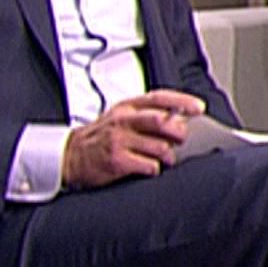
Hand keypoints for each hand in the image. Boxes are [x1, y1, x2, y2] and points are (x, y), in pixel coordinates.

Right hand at [62, 90, 203, 189]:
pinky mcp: (116, 161)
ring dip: (169, 155)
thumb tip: (180, 119)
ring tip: (166, 159)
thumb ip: (145, 115)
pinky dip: (155, 168)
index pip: (158, 98)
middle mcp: (122, 121)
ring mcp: (119, 141)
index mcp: (126, 107)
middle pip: (161, 121)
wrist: (69, 156)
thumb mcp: (119, 118)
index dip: (181, 101)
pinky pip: (149, 166)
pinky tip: (150, 168)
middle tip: (182, 140)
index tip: (198, 108)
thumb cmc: (100, 138)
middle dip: (178, 132)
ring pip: (159, 146)